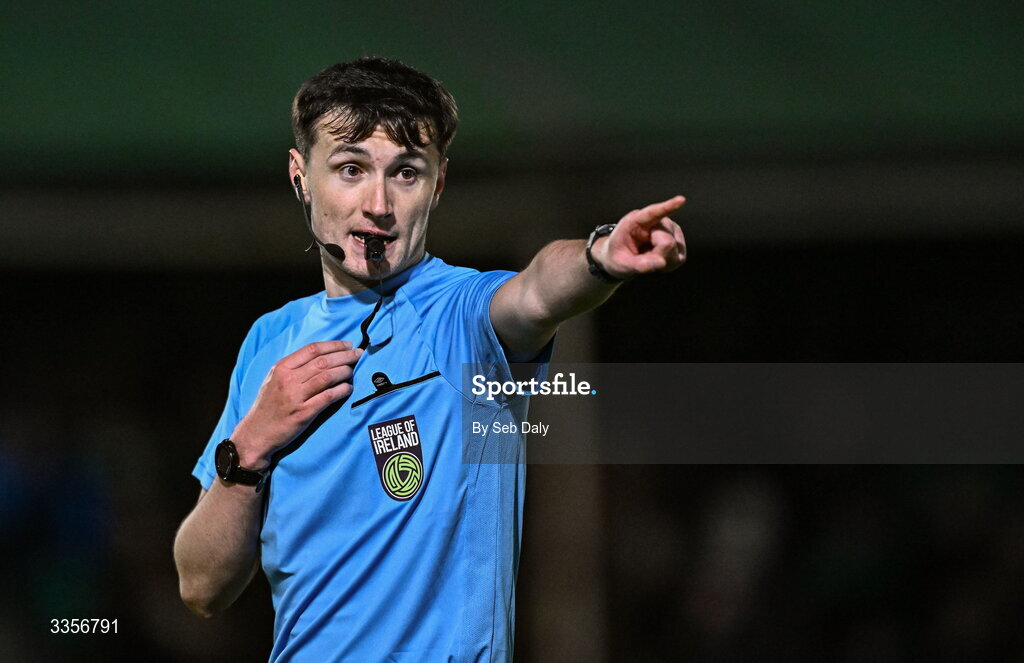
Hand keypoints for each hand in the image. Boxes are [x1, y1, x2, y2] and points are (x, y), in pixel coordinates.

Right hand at [231, 341, 361, 467]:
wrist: (257, 433)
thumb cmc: (269, 405)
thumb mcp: (274, 379)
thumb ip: (294, 367)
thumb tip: (323, 356)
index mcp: (281, 367)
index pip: (313, 349)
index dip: (334, 345)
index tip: (348, 345)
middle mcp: (288, 379)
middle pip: (323, 361)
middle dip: (345, 356)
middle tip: (359, 354)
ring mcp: (296, 396)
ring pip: (327, 376)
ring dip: (345, 371)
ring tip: (353, 370)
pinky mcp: (304, 413)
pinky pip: (328, 396)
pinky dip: (342, 390)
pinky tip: (348, 388)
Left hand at [593, 195, 686, 279]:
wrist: (621, 258)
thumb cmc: (618, 257)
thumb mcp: (621, 264)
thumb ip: (638, 265)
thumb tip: (661, 263)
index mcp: (635, 221)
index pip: (653, 213)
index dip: (668, 206)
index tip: (681, 200)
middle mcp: (655, 221)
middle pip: (667, 242)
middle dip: (657, 256)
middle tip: (642, 259)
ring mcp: (669, 229)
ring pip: (674, 249)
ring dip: (662, 260)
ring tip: (648, 257)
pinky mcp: (677, 239)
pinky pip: (679, 257)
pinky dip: (668, 264)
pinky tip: (657, 260)